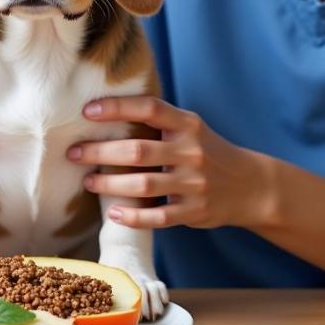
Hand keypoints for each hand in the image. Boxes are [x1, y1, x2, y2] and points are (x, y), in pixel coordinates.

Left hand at [68, 96, 275, 229]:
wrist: (252, 186)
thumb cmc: (207, 151)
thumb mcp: (190, 128)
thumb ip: (158, 120)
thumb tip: (106, 108)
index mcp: (188, 125)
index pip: (149, 108)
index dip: (117, 107)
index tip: (87, 110)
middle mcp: (191, 151)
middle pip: (138, 150)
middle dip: (100, 151)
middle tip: (73, 152)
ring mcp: (194, 184)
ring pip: (144, 185)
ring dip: (109, 184)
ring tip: (87, 181)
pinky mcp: (195, 212)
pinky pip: (159, 217)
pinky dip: (133, 216)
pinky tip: (113, 213)